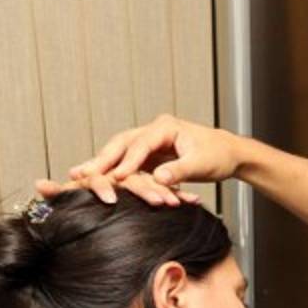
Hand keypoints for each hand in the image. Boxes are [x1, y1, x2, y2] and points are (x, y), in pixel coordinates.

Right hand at [35, 114, 242, 201]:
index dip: (127, 162)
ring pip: (119, 151)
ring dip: (101, 164)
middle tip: (82, 174)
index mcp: (166, 127)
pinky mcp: (149, 154)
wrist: (229, 153)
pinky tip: (94, 180)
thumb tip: (159, 179)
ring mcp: (149, 142)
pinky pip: (125, 161)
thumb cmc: (219, 156)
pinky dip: (111, 170)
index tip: (116, 177)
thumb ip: (180, 170)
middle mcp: (153, 131)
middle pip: (121, 143)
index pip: (140, 144)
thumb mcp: (202, 164)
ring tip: (79, 177)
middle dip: (102, 159)